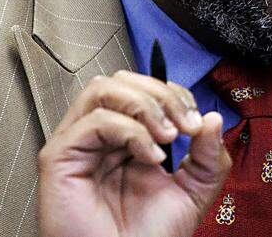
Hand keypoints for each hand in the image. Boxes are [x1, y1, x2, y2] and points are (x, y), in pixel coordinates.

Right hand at [37, 70, 230, 236]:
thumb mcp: (193, 192)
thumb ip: (208, 156)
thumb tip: (212, 118)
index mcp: (128, 139)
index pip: (146, 89)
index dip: (175, 96)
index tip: (197, 124)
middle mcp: (101, 137)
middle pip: (124, 80)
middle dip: (163, 95)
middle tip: (184, 127)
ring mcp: (78, 144)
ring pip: (105, 89)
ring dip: (145, 104)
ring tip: (167, 135)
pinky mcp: (59, 157)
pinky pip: (94, 120)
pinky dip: (130, 129)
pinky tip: (149, 156)